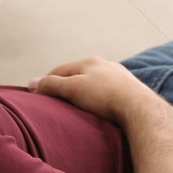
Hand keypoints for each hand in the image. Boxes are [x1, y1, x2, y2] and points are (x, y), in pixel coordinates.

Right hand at [29, 56, 158, 126]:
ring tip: (76, 109)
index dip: (46, 82)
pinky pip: (108, 94)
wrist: (140, 108)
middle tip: (55, 103)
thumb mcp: (73, 89)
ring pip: (94, 85)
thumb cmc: (105, 97)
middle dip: (65, 87)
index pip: (60, 70)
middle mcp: (105, 65)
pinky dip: (99, 101)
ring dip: (83, 94)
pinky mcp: (130, 92)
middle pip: (78, 76)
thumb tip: (32, 83)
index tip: (37, 96)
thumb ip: (52, 85)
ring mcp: (120, 78)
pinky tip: (99, 111)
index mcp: (89, 61)